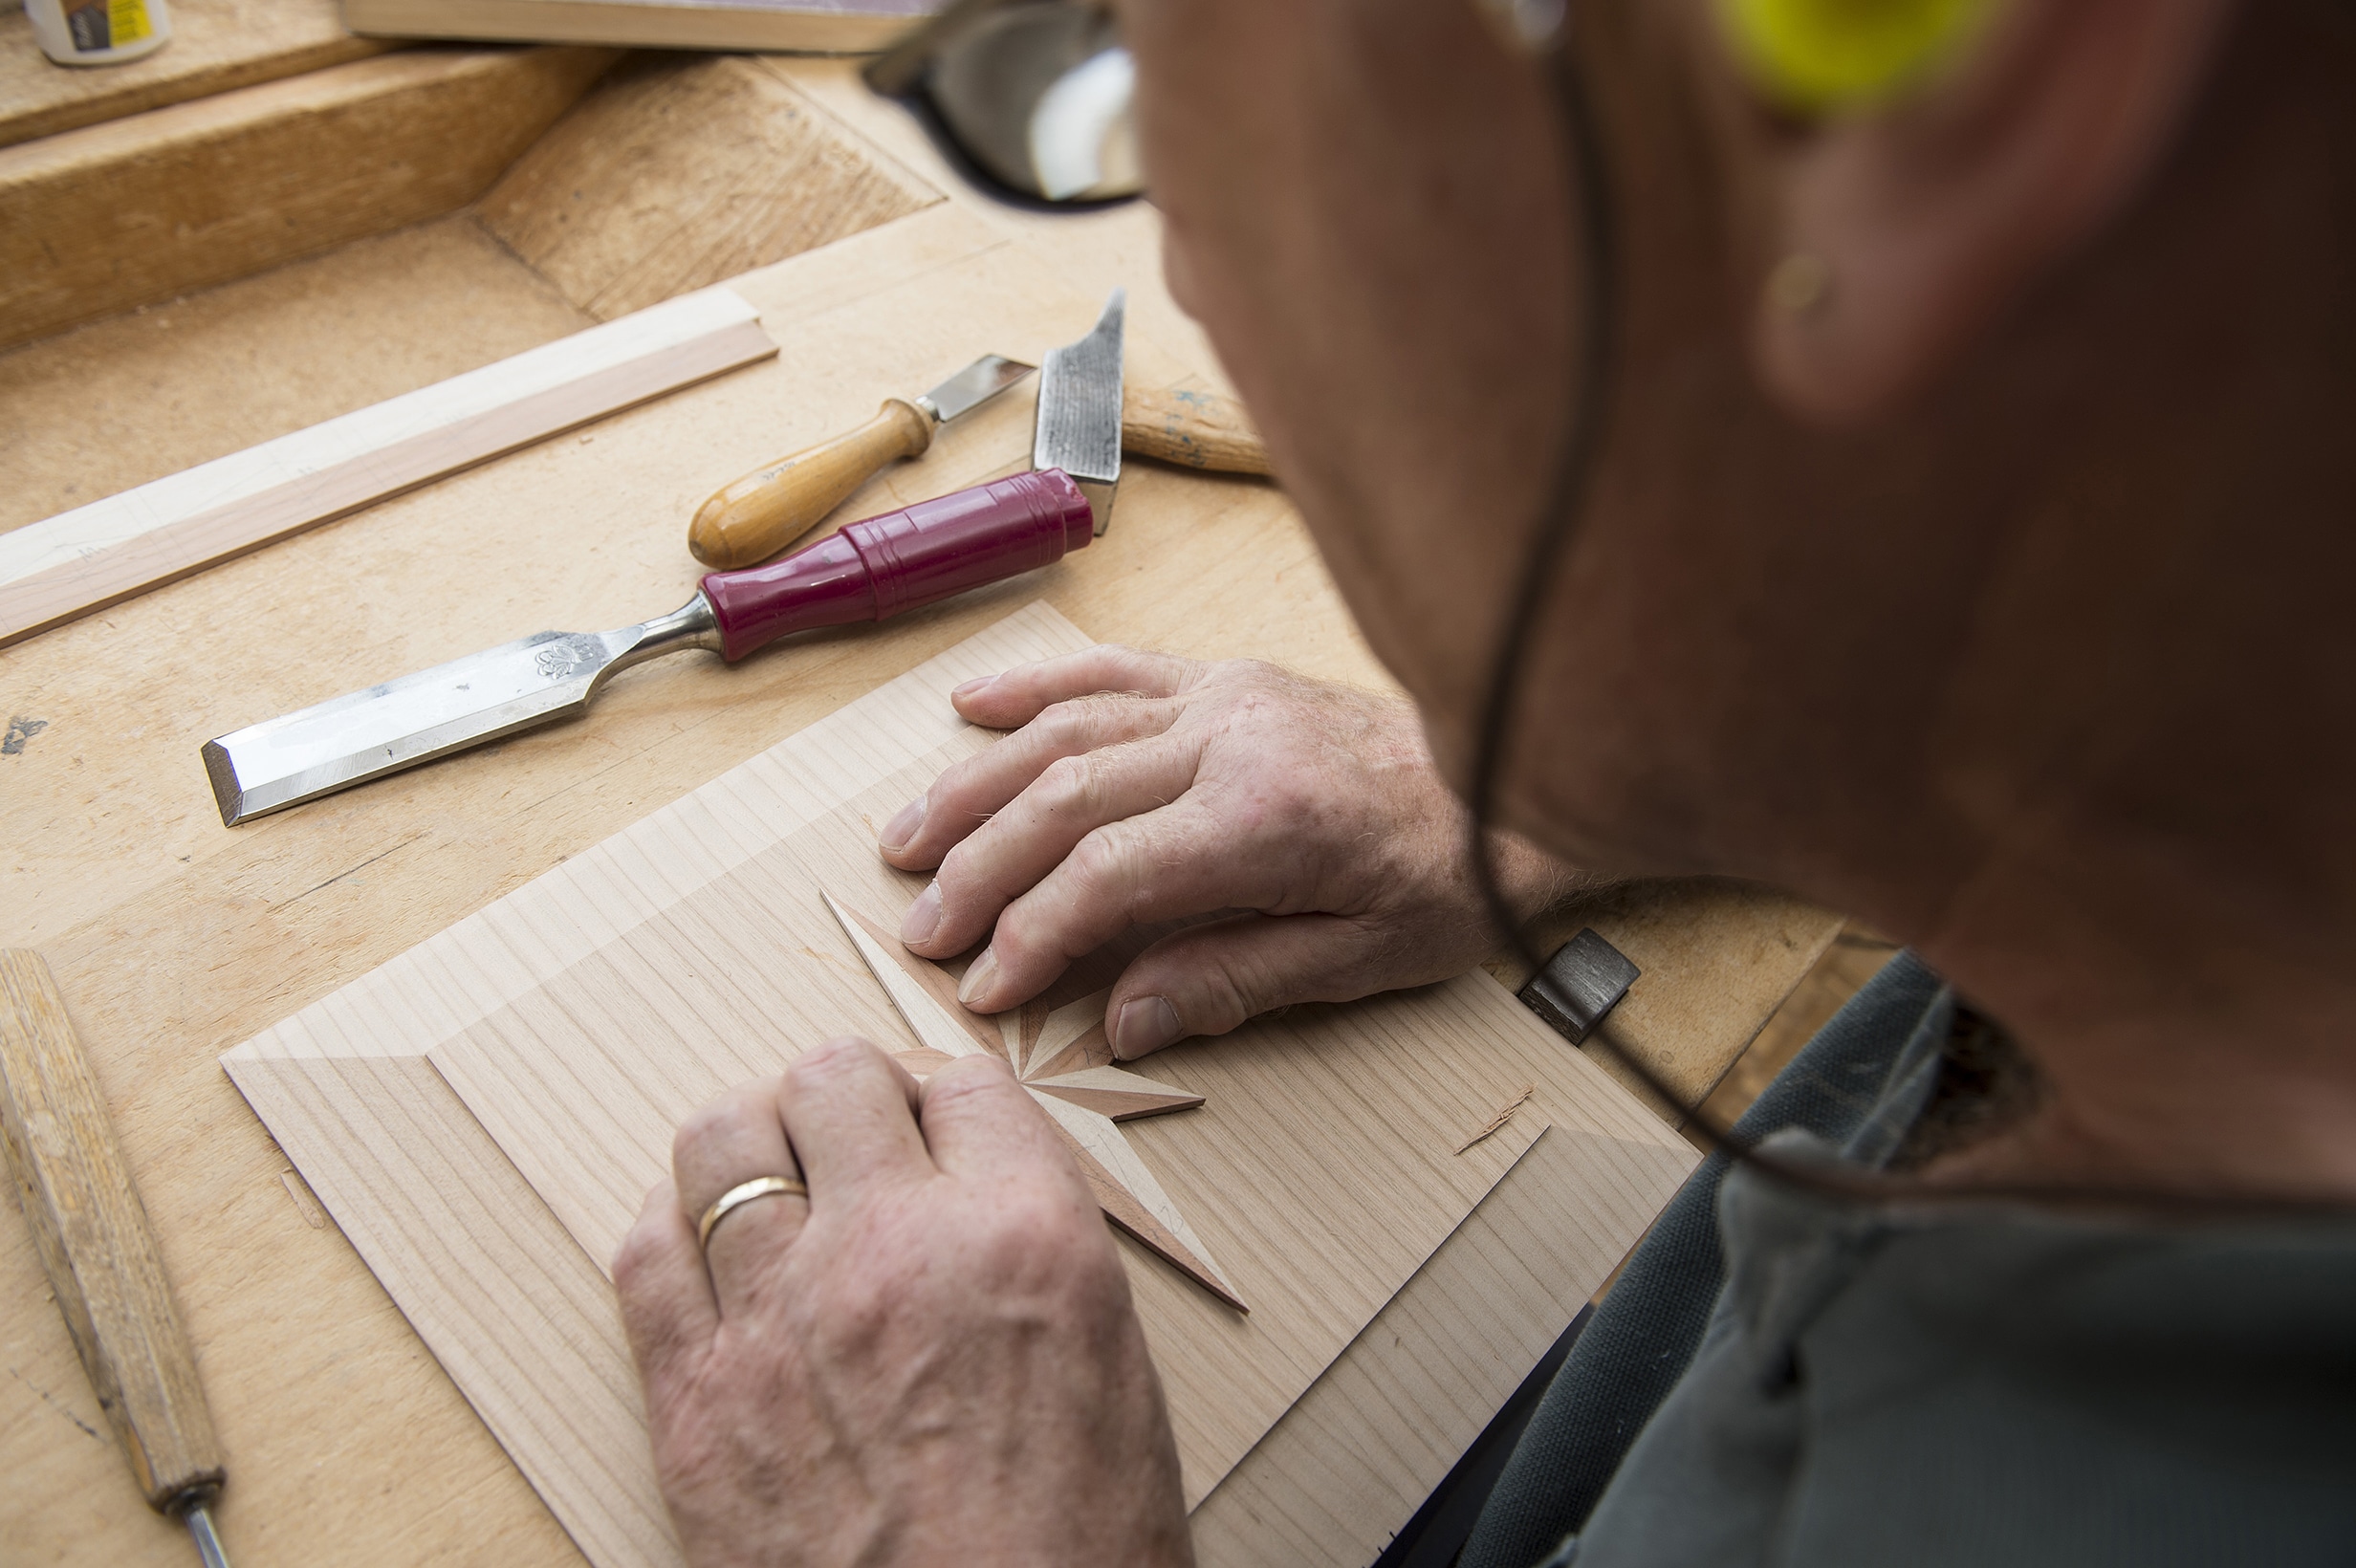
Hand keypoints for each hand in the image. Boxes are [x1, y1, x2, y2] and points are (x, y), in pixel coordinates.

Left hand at [613, 1038, 1192, 1567]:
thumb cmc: (1074, 1558)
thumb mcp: (1113, 1370)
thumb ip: (1038, 1252)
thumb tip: (979, 1194)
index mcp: (1025, 1238)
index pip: (966, 1085)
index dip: (952, 1108)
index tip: (943, 1135)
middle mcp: (896, 1252)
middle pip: (832, 1076)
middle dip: (847, 1100)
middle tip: (857, 1144)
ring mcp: (780, 1320)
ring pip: (718, 1138)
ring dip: (751, 1144)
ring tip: (774, 1182)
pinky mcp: (693, 1402)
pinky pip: (644, 1252)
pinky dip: (671, 1230)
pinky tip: (709, 1252)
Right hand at [877, 646, 1581, 1058]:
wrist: (1521, 771)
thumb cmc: (1451, 876)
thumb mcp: (1361, 960)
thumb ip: (1233, 981)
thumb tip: (1119, 1022)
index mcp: (1267, 819)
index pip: (1109, 877)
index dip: (1031, 935)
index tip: (982, 988)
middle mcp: (1231, 739)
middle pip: (1065, 799)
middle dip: (979, 869)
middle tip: (920, 930)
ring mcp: (1223, 697)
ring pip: (1066, 730)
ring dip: (976, 785)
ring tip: (906, 840)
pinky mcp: (1226, 677)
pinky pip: (1111, 670)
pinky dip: (1034, 687)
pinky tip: (970, 707)